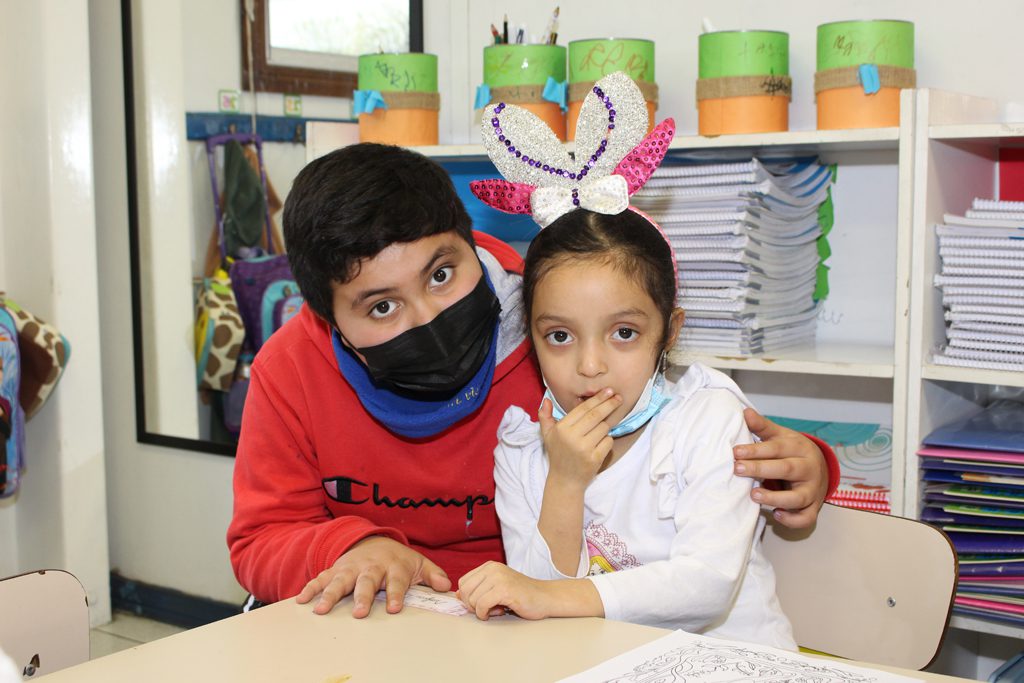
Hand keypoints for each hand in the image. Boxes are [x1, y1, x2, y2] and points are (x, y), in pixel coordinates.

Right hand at [295, 536, 450, 616]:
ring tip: (322, 609)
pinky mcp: (336, 569)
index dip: (396, 594)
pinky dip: (311, 588)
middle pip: (366, 582)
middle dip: (361, 597)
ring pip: (340, 580)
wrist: (374, 541)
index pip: (396, 581)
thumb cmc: (398, 559)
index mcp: (393, 566)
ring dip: (330, 594)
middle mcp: (371, 566)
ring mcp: (351, 567)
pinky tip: (302, 600)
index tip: (394, 609)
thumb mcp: (419, 564)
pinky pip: (321, 578)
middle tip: (358, 612)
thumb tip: (445, 587)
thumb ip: (433, 575)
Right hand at [538, 388, 621, 489]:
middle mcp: (572, 437)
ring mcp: (584, 448)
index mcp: (562, 428)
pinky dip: (607, 440)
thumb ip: (545, 416)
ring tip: (598, 431)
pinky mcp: (595, 458)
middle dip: (609, 404)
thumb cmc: (558, 454)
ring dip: (605, 427)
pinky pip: (608, 441)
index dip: (597, 398)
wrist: (565, 480)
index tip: (608, 391)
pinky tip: (599, 444)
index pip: (583, 409)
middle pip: (596, 415)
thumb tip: (546, 400)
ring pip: (604, 428)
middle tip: (618, 397)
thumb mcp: (547, 435)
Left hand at [733, 408, 828, 528]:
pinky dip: (792, 519)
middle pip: (786, 469)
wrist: (821, 467)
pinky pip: (806, 518)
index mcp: (799, 448)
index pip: (777, 448)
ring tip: (753, 495)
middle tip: (737, 469)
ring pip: (798, 497)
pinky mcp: (813, 507)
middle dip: (760, 469)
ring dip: (776, 498)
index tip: (735, 452)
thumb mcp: (780, 436)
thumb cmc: (792, 451)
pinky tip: (775, 515)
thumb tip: (745, 412)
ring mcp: (813, 490)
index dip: (756, 450)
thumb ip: (762, 427)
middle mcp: (808, 468)